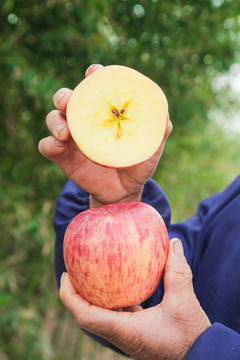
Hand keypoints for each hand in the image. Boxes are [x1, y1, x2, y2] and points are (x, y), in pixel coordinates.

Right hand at [38, 64, 171, 207]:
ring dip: (54, 121)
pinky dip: (48, 143)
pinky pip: (46, 145)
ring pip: (52, 118)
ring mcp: (71, 138)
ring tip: (65, 133)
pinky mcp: (62, 156)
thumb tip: (163, 114)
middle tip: (68, 101)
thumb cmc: (137, 164)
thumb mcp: (150, 147)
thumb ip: (158, 129)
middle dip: (64, 95)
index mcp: (104, 112)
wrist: (124, 191)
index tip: (95, 72)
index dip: (93, 76)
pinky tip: (59, 146)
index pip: (95, 87)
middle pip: (66, 98)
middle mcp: (85, 120)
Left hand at [59, 239, 210, 359]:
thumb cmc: (190, 335)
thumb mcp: (184, 301)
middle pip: (86, 314)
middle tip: (74, 269)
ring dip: (90, 296)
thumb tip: (173, 243)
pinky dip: (108, 299)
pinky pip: (113, 314)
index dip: (70, 296)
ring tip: (90, 274)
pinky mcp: (133, 332)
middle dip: (75, 293)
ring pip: (98, 315)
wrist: (199, 356)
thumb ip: (178, 271)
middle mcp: (120, 334)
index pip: (86, 316)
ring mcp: (125, 334)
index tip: (66, 275)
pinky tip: (115, 284)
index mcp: (125, 330)